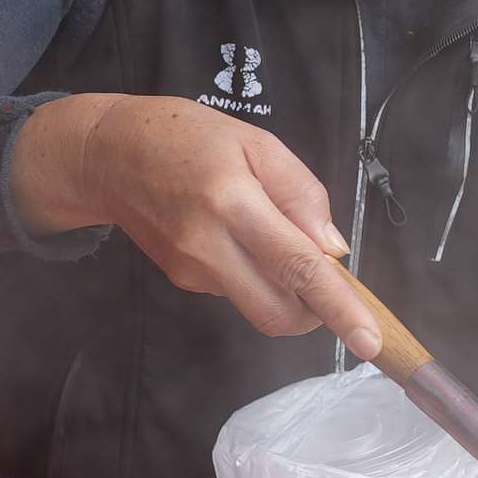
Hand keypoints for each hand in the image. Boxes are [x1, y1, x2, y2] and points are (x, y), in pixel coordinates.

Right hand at [14, 93, 371, 349]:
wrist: (108, 154)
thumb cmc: (186, 137)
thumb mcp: (256, 143)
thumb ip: (302, 194)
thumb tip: (332, 249)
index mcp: (233, 201)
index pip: (297, 266)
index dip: (338, 307)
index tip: (368, 340)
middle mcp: (208, 245)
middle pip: (278, 312)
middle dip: (315, 313)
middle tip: (325, 282)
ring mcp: (191, 270)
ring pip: (259, 306)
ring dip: (283, 288)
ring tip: (268, 232)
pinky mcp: (182, 280)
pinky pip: (236, 290)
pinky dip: (254, 274)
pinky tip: (235, 235)